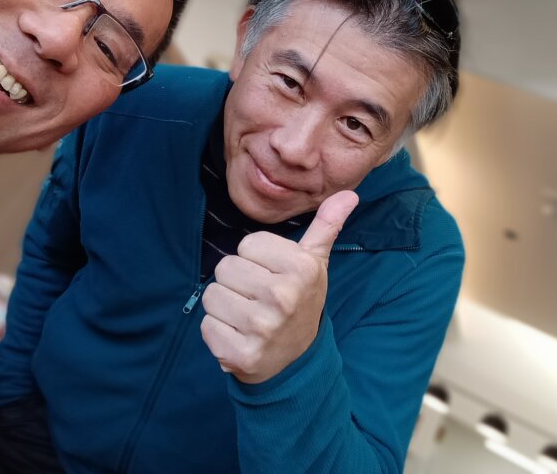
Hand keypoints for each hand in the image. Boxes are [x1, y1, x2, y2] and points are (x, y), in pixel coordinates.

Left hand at [200, 190, 358, 383]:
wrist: (297, 362)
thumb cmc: (300, 302)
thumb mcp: (315, 264)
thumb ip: (326, 227)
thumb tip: (349, 194)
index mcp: (301, 268)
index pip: (247, 244)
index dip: (255, 259)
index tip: (271, 275)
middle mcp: (283, 297)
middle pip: (225, 267)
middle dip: (237, 281)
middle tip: (258, 298)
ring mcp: (262, 328)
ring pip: (212, 295)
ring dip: (224, 306)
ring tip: (247, 316)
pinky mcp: (241, 354)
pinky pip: (207, 326)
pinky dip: (218, 332)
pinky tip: (239, 336)